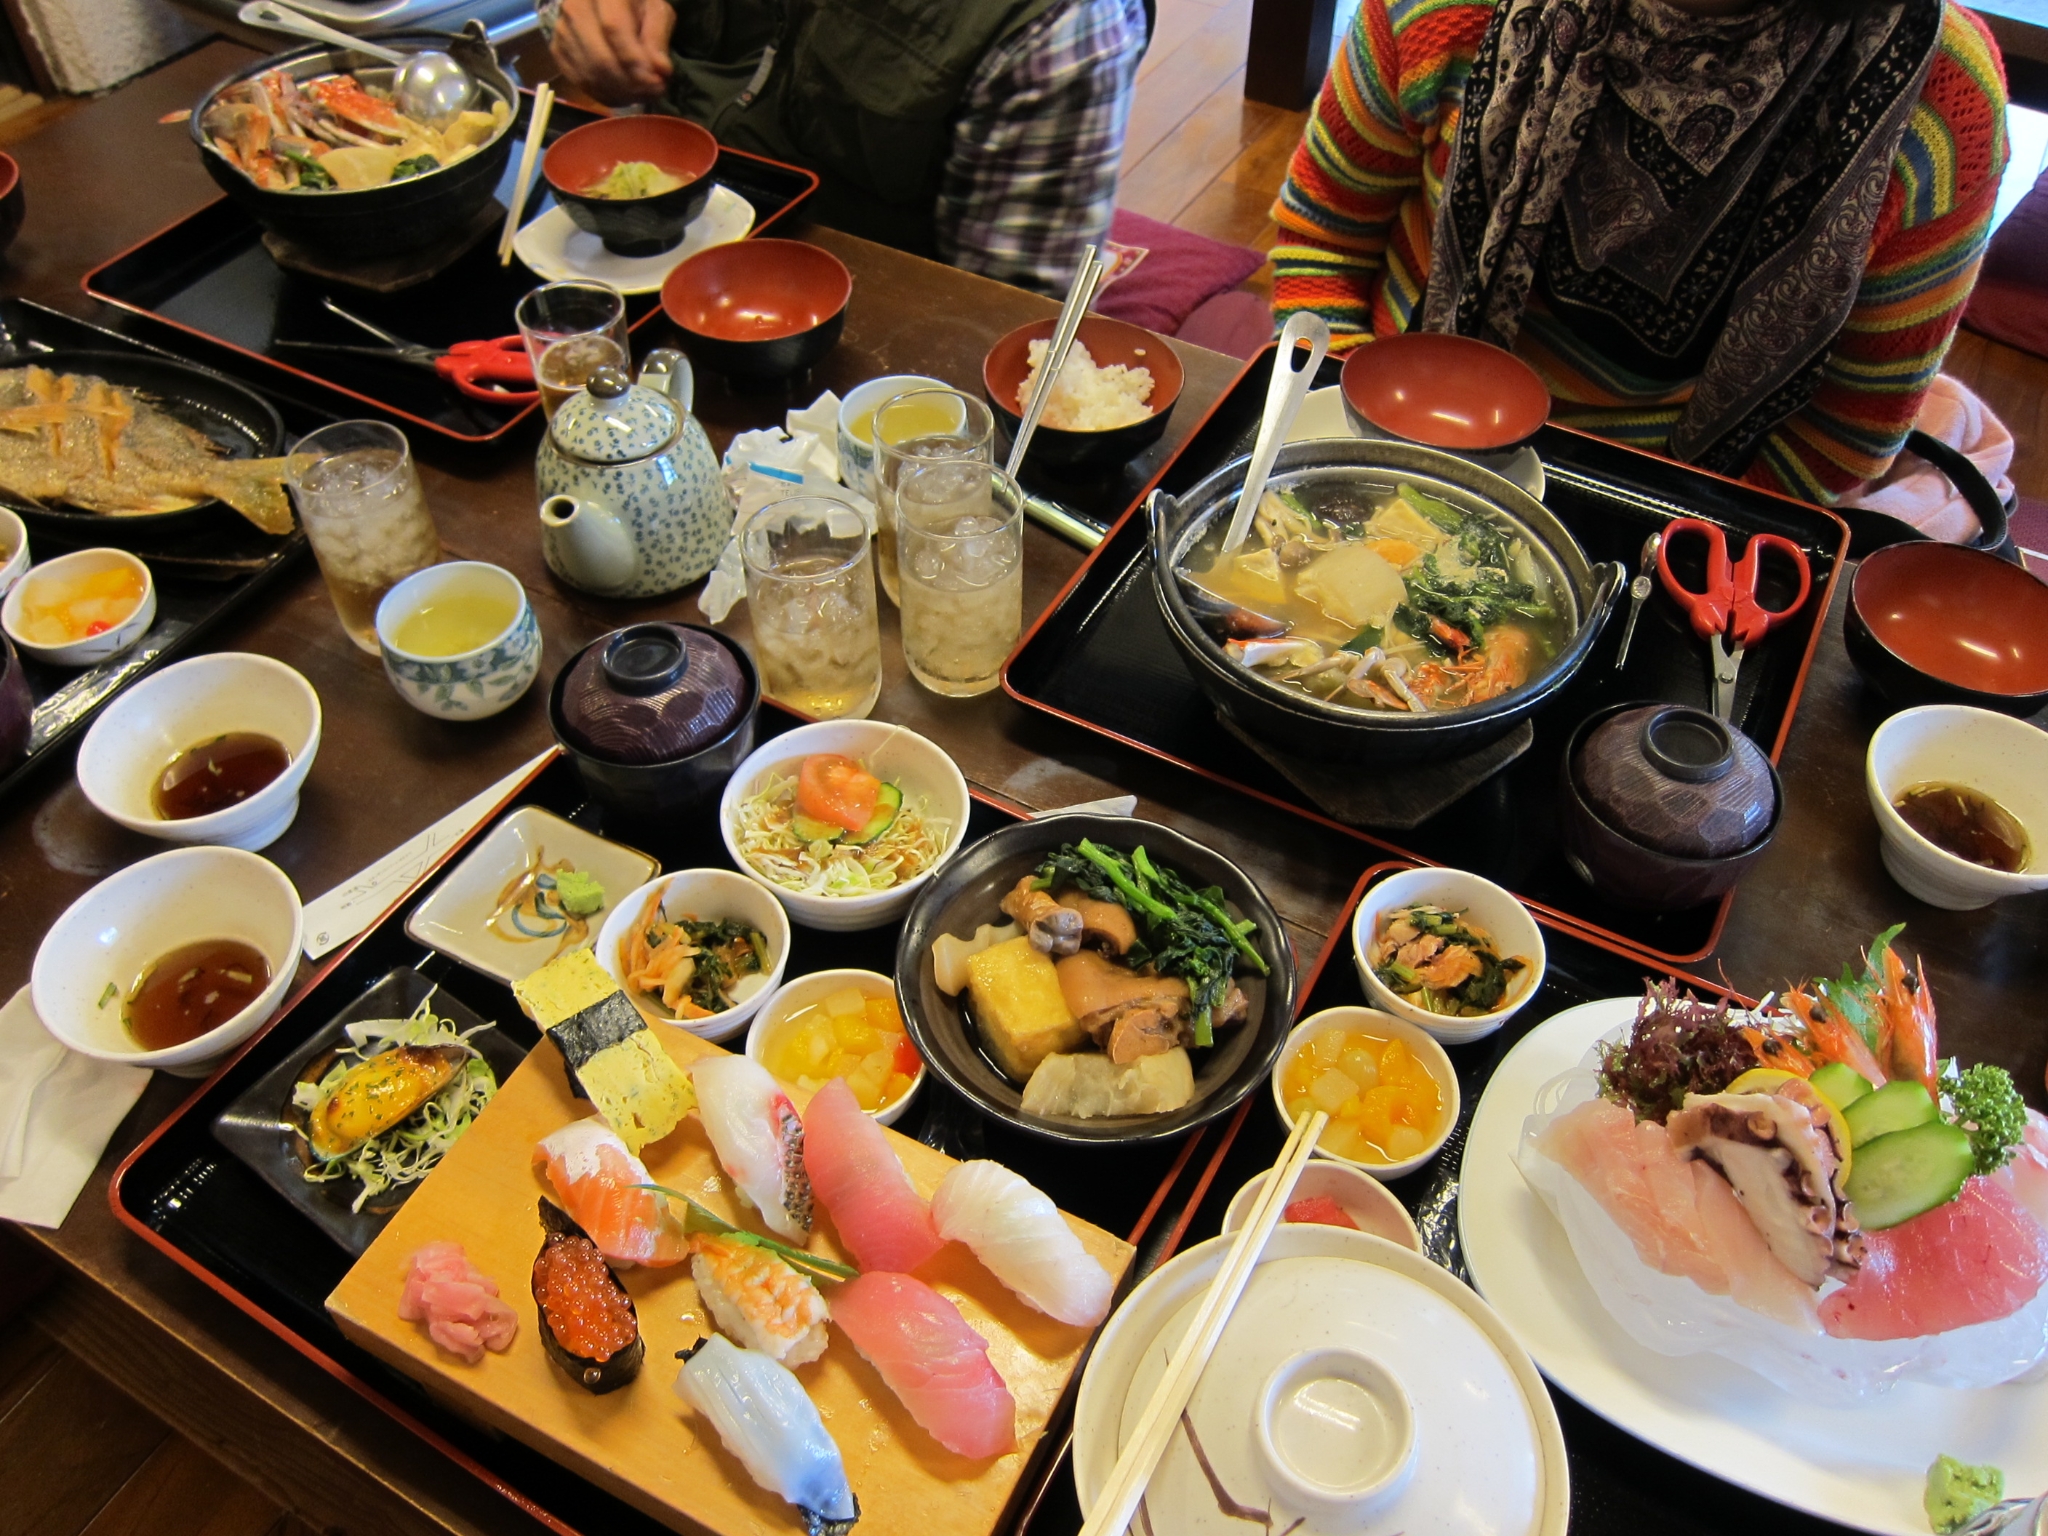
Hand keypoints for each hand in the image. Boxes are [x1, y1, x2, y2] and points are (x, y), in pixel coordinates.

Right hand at [551, 0, 674, 105]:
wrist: (604, 3)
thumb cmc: (635, 5)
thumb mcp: (655, 11)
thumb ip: (657, 38)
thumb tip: (661, 70)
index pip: (614, 28)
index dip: (636, 61)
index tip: (657, 81)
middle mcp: (574, 7)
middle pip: (600, 58)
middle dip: (630, 84)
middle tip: (654, 92)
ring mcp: (562, 31)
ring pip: (590, 75)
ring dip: (621, 93)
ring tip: (643, 94)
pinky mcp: (558, 51)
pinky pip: (581, 83)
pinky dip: (606, 95)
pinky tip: (625, 95)